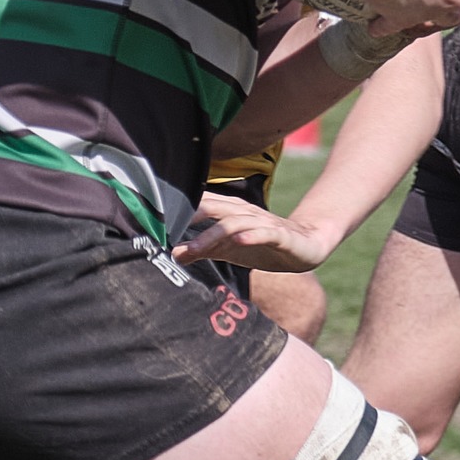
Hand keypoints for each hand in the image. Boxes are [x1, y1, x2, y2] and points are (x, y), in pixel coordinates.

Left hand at [173, 191, 337, 273]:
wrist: (306, 245)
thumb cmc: (262, 244)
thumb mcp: (229, 249)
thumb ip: (203, 250)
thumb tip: (173, 255)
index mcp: (230, 212)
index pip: (200, 204)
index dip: (178, 211)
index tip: (154, 223)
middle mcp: (244, 212)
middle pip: (213, 208)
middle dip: (190, 218)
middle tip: (166, 232)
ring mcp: (263, 222)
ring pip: (234, 223)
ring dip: (213, 234)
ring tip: (194, 248)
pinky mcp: (280, 235)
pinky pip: (265, 233)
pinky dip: (251, 235)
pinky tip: (239, 241)